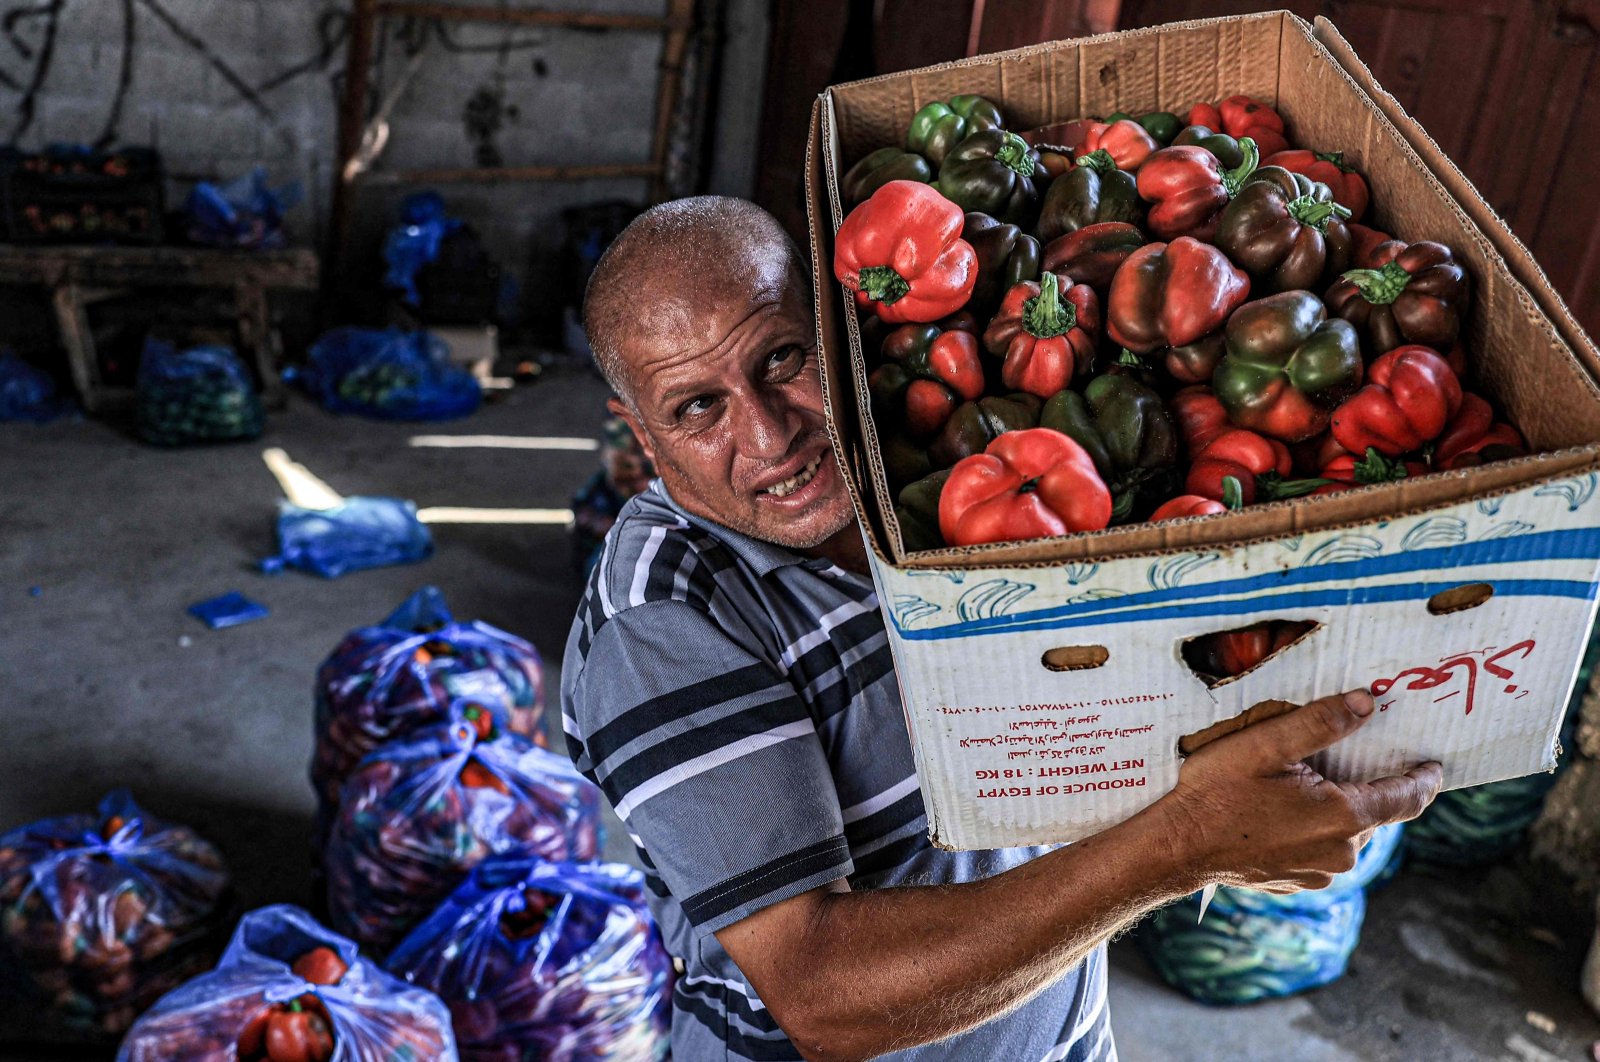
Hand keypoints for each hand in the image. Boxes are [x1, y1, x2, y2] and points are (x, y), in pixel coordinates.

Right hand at [1161, 689, 1441, 892]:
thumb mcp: (1265, 745)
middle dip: (1368, 786)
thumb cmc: (1217, 793)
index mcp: (1342, 816)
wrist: (1176, 847)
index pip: (1406, 799)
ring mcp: (1319, 872)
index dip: (1424, 780)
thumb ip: (1320, 723)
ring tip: (1308, 784)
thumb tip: (1366, 703)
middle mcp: (1340, 851)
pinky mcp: (1296, 882)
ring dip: (1338, 810)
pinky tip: (1282, 814)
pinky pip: (1320, 850)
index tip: (1434, 766)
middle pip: (1374, 814)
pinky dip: (1313, 830)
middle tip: (1350, 759)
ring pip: (1346, 834)